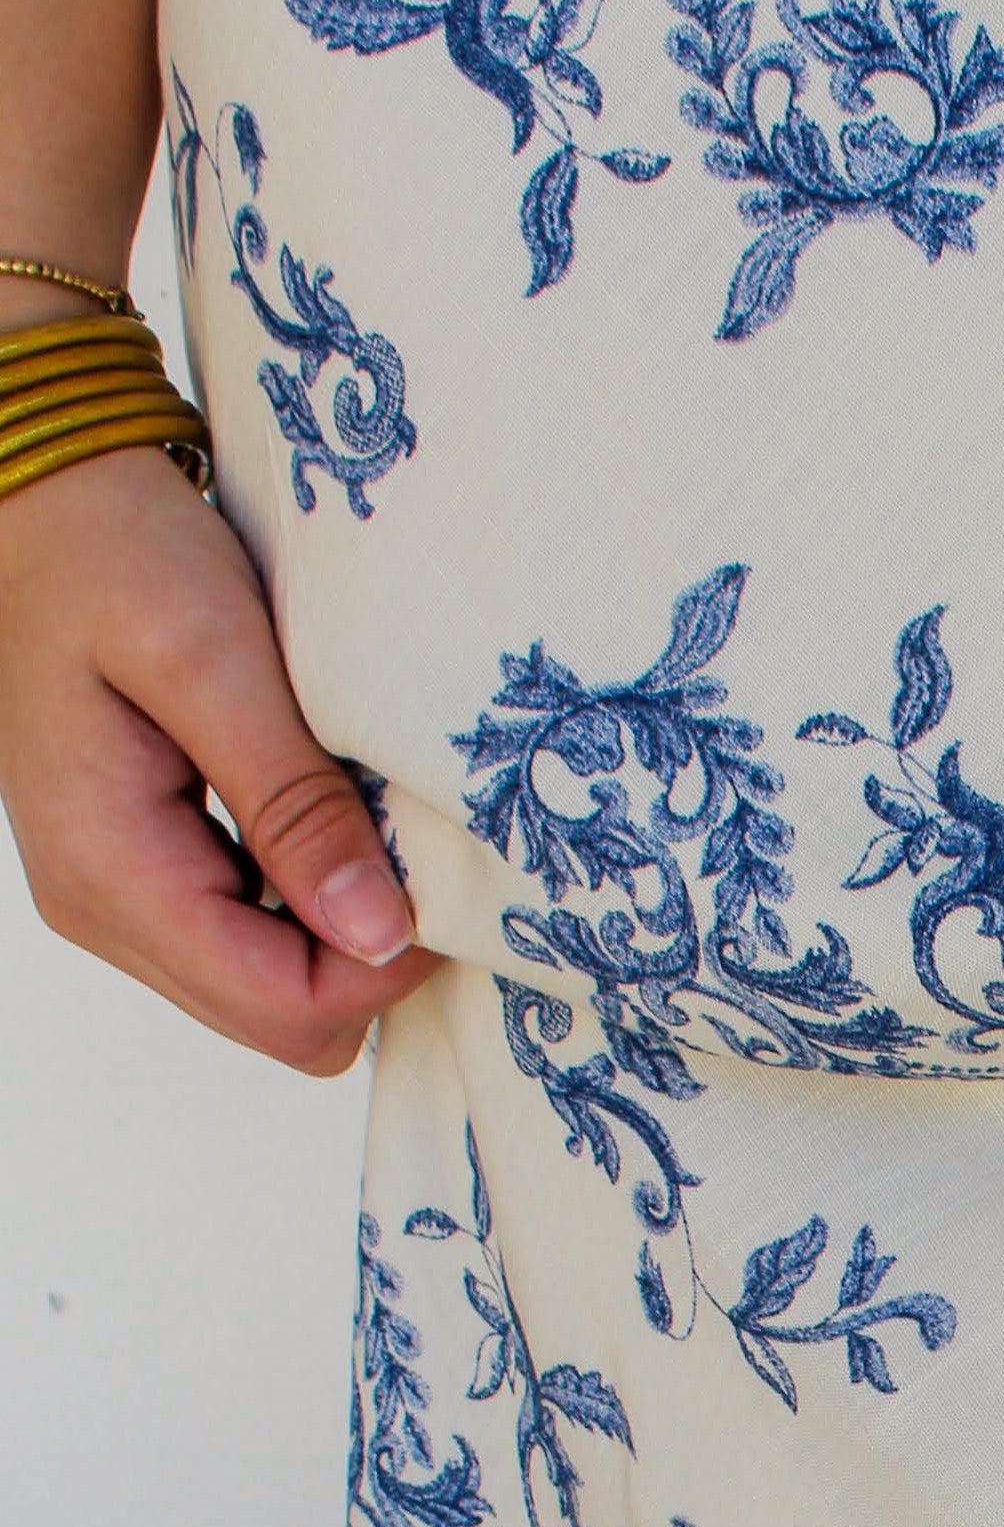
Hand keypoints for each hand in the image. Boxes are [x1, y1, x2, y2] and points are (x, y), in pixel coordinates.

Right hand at [0, 401, 439, 1073]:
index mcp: (111, 872)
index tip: (434, 872)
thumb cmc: (117, 554)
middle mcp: (102, 911)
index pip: (283, 1007)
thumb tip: (379, 934)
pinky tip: (333, 822)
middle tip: (413, 845)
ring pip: (272, 995)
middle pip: (283, 1023)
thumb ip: (294, 803)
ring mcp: (118, 899)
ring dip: (343, 931)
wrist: (45, 503)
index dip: (383, 965)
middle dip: (368, 958)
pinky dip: (312, 902)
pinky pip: (252, 941)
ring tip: (371, 823)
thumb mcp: (215, 661)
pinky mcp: (144, 873)